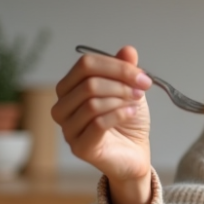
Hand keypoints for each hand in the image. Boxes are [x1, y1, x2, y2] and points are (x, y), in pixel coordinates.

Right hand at [52, 45, 153, 203]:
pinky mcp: (80, 147)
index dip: (116, 66)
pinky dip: (119, 114)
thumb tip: (127, 50)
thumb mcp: (129, 89)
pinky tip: (131, 114)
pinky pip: (97, 123)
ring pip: (92, 102)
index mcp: (69, 89)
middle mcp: (62, 108)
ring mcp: (68, 129)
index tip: (142, 75)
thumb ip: (125, 69)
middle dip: (121, 83)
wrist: (134, 153)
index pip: (85, 65)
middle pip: (88, 83)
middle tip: (141, 89)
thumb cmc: (127, 121)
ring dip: (120, 99)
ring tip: (136, 103)